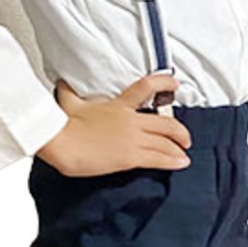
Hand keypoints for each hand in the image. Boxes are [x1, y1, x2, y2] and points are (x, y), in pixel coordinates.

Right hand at [36, 74, 192, 175]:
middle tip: (185, 138)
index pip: (145, 87)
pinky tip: (181, 163)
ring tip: (184, 155)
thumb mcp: (69, 103)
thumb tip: (61, 83)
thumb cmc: (64, 126)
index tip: (174, 82)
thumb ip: (69, 93)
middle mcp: (131, 120)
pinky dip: (173, 161)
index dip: (163, 82)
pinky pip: (158, 158)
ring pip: (165, 142)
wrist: (62, 143)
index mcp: (118, 105)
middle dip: (180, 132)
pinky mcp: (130, 156)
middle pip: (166, 123)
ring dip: (178, 149)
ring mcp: (132, 139)